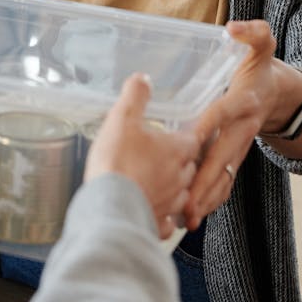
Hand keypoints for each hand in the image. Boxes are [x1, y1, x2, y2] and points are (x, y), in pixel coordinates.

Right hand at [85, 74, 200, 239]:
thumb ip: (135, 96)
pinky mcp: (157, 223)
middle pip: (189, 167)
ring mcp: (170, 203)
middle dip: (180, 161)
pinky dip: (163, 217)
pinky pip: (167, 222)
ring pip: (181, 195)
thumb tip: (143, 79)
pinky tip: (155, 212)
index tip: (179, 133)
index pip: (193, 140)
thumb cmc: (117, 161)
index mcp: (176, 151)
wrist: (108, 205)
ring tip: (160, 183)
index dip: (186, 136)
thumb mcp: (122, 118)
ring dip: (173, 188)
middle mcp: (179, 179)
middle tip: (166, 155)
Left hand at [184, 19, 276, 228]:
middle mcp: (243, 128)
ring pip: (224, 176)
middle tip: (185, 200)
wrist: (279, 92)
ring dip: (206, 197)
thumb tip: (233, 27)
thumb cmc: (260, 66)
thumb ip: (251, 32)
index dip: (208, 122)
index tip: (189, 138)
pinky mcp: (235, 158)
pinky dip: (210, 199)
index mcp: (244, 101)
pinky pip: (225, 182)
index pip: (223, 112)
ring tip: (185, 217)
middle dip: (205, 179)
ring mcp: (240, 147)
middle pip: (223, 156)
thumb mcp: (261, 42)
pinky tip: (190, 214)